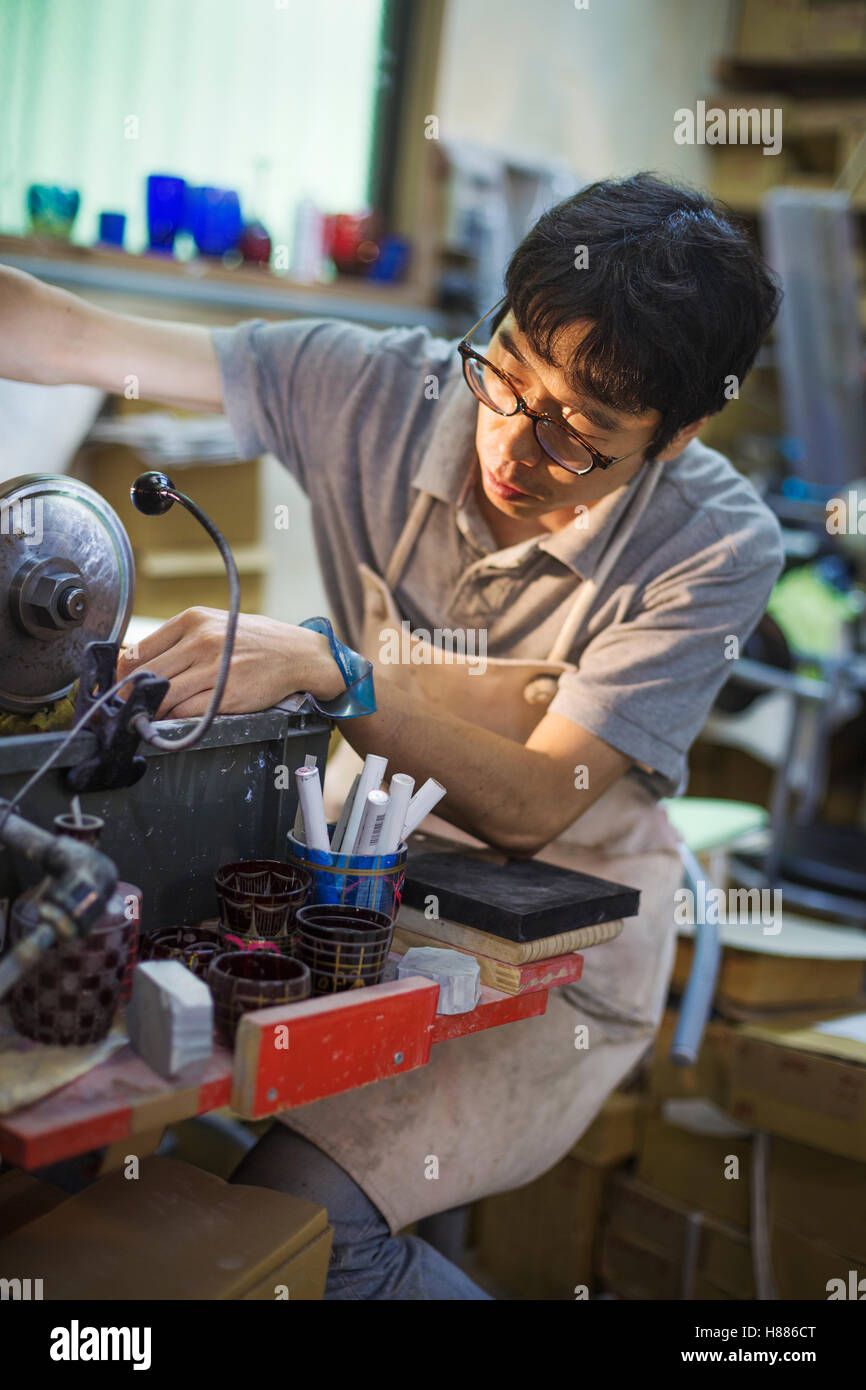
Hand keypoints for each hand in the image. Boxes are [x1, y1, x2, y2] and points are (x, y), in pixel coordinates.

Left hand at [117, 607, 345, 717]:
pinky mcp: (226, 695)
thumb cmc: (253, 642)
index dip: (122, 674)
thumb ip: (179, 641)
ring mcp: (214, 669)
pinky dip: (174, 719)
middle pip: (146, 675)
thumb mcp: (214, 626)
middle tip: (127, 708)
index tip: (119, 687)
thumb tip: (137, 664)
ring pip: (163, 696)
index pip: (139, 650)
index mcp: (192, 620)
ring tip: (148, 716)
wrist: (298, 655)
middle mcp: (201, 641)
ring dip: (151, 711)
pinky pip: (186, 712)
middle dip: (131, 696)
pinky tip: (173, 720)